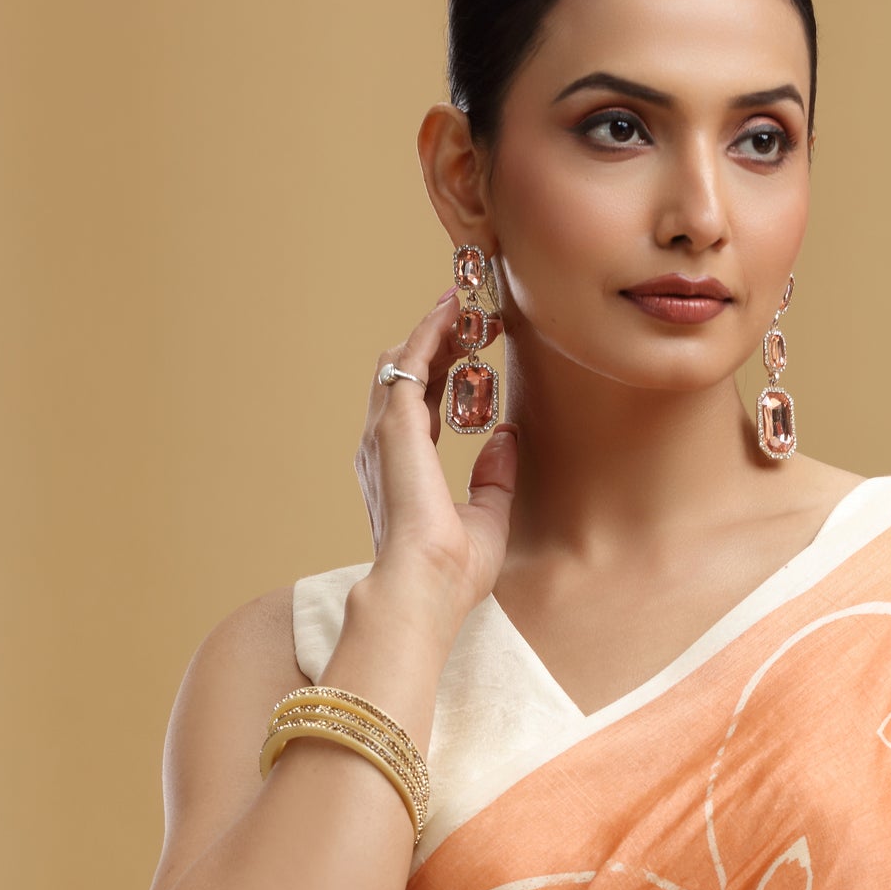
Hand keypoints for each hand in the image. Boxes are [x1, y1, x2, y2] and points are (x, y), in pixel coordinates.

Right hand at [353, 286, 516, 633]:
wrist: (426, 585)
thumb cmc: (452, 570)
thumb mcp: (487, 516)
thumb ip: (494, 477)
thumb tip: (507, 439)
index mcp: (402, 470)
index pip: (420, 405)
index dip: (444, 372)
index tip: (474, 349)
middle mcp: (384, 447)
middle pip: (406, 375)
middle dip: (438, 342)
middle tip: (474, 317)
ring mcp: (383, 433)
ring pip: (402, 361)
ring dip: (433, 329)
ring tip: (465, 304)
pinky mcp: (393, 424)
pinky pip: (408, 360)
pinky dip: (430, 331)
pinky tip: (453, 311)